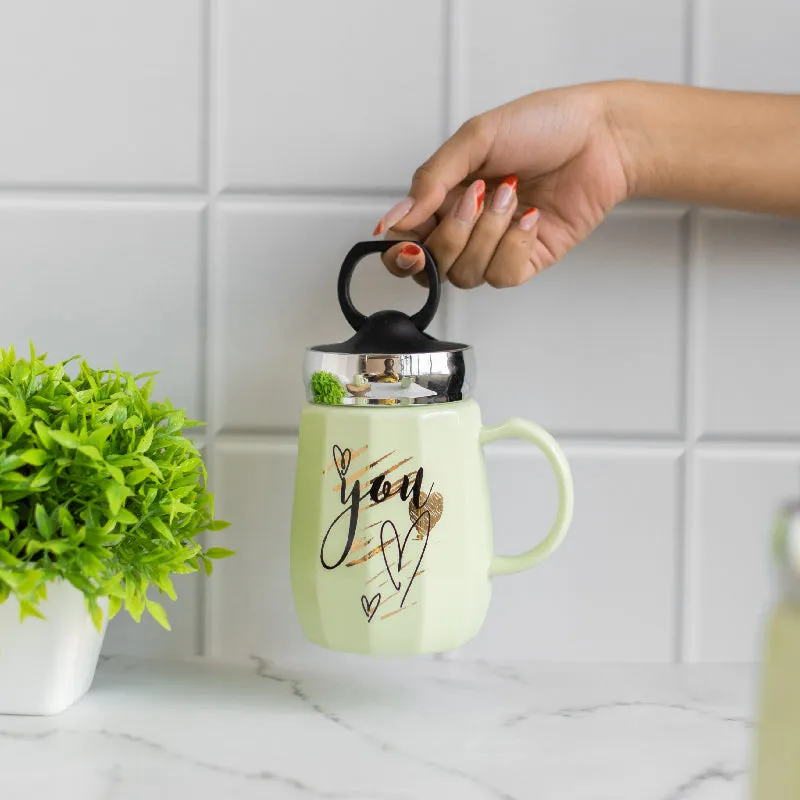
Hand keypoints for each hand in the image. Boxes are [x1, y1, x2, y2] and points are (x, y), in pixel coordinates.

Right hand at [372, 82, 631, 288]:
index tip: (408, 242)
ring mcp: (493, 247)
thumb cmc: (542, 125)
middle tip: (476, 198)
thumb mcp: (475, 139)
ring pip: (465, 274)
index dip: (400, 252)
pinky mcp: (524, 261)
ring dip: (487, 234)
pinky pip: (502, 276)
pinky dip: (514, 246)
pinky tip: (530, 217)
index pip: (404, 241)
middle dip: (451, 235)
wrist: (600, 136)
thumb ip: (429, 181)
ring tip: (511, 196)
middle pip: (431, 266)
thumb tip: (393, 220)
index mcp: (442, 197)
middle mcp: (464, 227)